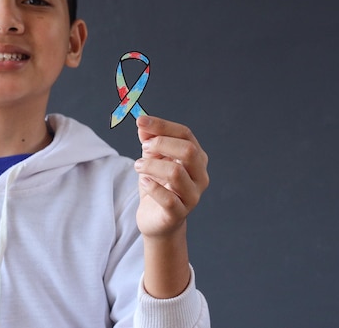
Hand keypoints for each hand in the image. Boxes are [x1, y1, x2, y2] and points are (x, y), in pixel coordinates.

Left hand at [134, 115, 208, 239]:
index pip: (185, 134)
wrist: (156, 219)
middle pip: (188, 151)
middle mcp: (200, 176)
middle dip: (161, 144)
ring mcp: (192, 196)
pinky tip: (144, 182)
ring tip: (138, 166)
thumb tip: (143, 124)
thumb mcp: (151, 159)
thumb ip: (149, 141)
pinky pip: (169, 199)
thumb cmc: (158, 186)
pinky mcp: (179, 214)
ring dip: (151, 165)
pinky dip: (152, 187)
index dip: (162, 125)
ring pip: (176, 173)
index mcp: (196, 158)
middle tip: (144, 148)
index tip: (140, 121)